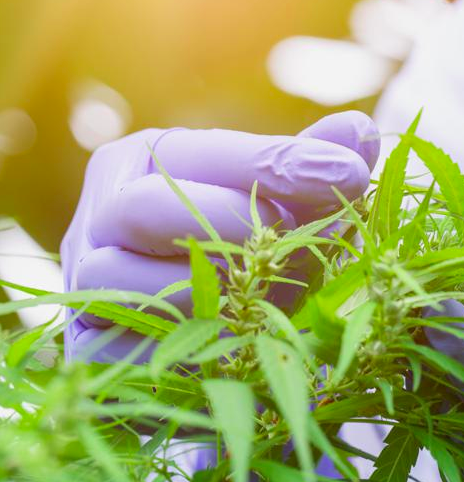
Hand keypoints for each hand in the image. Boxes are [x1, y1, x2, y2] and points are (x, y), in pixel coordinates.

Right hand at [61, 111, 379, 362]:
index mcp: (145, 160)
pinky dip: (180, 347)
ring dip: (209, 291)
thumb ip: (314, 166)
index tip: (350, 172)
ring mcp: (84, 283)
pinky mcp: (88, 347)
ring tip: (275, 294)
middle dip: (233, 223)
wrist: (202, 326)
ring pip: (123, 282)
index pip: (208, 151)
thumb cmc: (245, 242)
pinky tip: (237, 340)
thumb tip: (361, 132)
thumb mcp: (281, 199)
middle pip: (146, 208)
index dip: (281, 163)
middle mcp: (102, 213)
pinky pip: (119, 350)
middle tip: (298, 235)